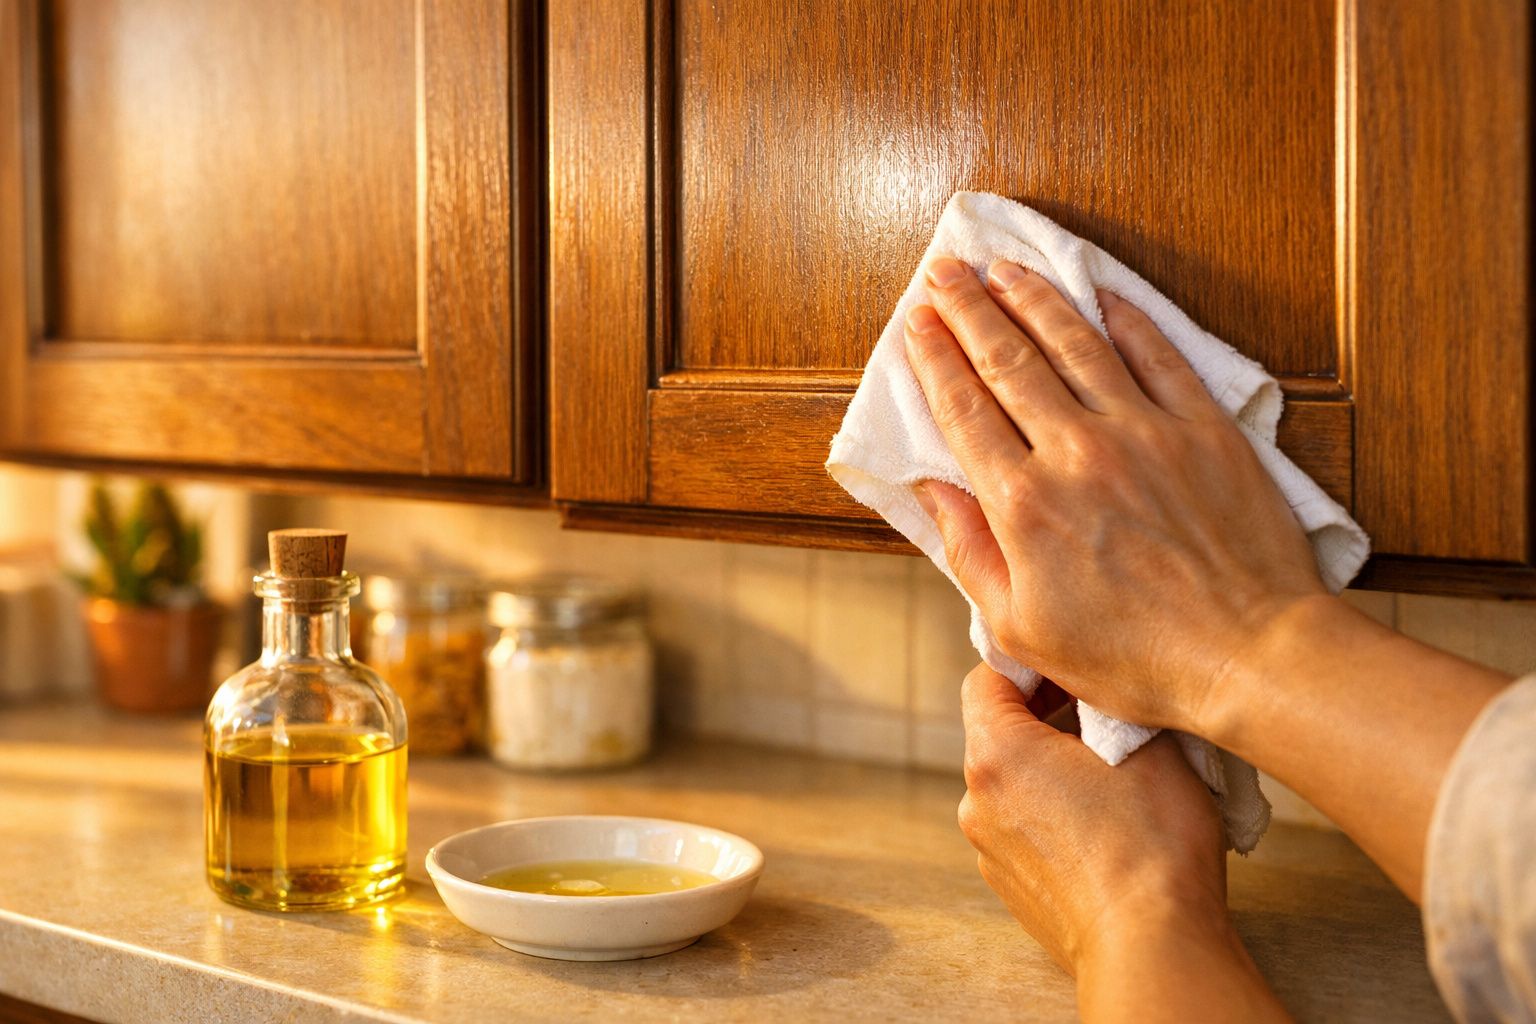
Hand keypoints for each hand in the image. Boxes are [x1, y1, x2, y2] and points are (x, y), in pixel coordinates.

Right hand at [904, 256, 1324, 731]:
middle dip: (968, 309)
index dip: (935, 358)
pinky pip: (1157, 354)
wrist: (1248, 655)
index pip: (964, 409)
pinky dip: (1125, 317)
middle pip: (1009, 360)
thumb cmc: (1135, 656)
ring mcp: (1144, 431)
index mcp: (1024, 504)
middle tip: (945, 272)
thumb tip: (934, 491)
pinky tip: (1101, 294)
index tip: (916, 321)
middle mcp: (1077, 452)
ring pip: (1076, 343)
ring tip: (1005, 269)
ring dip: (1034, 298)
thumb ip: (970, 552)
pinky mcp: (1202, 427)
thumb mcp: (1023, 625)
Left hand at [959, 665, 1290, 1021]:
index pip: (988, 677)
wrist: (1151, 947)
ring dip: (1052, 768)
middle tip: (1104, 715)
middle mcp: (976, 801)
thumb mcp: (1145, 742)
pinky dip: (1054, 815)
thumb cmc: (1151, 843)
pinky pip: (1025, 828)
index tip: (1073, 664)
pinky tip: (1105, 826)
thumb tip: (1098, 687)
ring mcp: (989, 849)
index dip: (1031, 662)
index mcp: (995, 754)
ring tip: (1113, 775)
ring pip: (1014, 783)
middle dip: (1047, 716)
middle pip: (999, 731)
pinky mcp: (1011, 886)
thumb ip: (1108, 699)